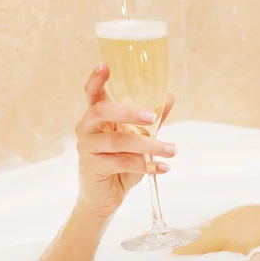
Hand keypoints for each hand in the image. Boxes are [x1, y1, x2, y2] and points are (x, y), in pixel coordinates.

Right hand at [74, 63, 176, 216]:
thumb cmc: (121, 160)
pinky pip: (122, 163)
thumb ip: (152, 118)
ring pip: (119, 141)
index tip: (105, 64)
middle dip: (129, 112)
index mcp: (97, 115)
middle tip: (154, 118)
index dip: (96, 79)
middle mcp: (87, 128)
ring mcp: (87, 148)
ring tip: (172, 150)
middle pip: (102, 111)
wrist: (108, 195)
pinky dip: (146, 165)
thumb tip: (169, 95)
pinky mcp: (92, 168)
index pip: (92, 93)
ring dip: (150, 145)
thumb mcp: (138, 137)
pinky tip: (163, 167)